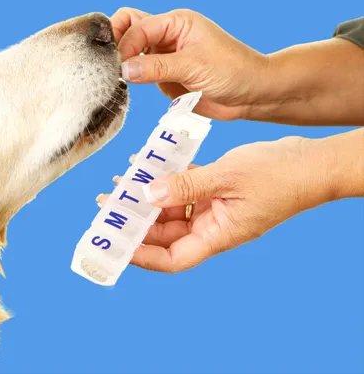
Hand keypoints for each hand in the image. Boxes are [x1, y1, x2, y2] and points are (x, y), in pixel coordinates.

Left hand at [97, 136, 334, 272]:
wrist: (313, 161)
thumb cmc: (280, 176)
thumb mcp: (227, 178)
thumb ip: (186, 186)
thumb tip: (147, 193)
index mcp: (218, 236)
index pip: (173, 259)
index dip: (143, 256)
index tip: (116, 245)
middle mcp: (213, 226)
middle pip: (165, 233)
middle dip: (136, 220)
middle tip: (108, 203)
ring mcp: (215, 208)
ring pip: (171, 208)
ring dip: (147, 196)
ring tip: (121, 181)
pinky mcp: (217, 190)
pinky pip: (184, 188)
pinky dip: (166, 178)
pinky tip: (147, 163)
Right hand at [110, 7, 268, 120]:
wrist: (252, 95)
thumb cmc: (233, 71)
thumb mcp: (194, 66)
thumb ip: (156, 67)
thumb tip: (123, 69)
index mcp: (176, 22)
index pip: (137, 26)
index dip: (124, 45)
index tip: (119, 67)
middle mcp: (167, 35)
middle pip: (128, 28)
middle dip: (116, 43)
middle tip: (111, 66)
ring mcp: (163, 55)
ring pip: (130, 50)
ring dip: (122, 62)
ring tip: (117, 79)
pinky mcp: (162, 75)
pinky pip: (137, 72)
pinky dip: (129, 78)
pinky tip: (126, 87)